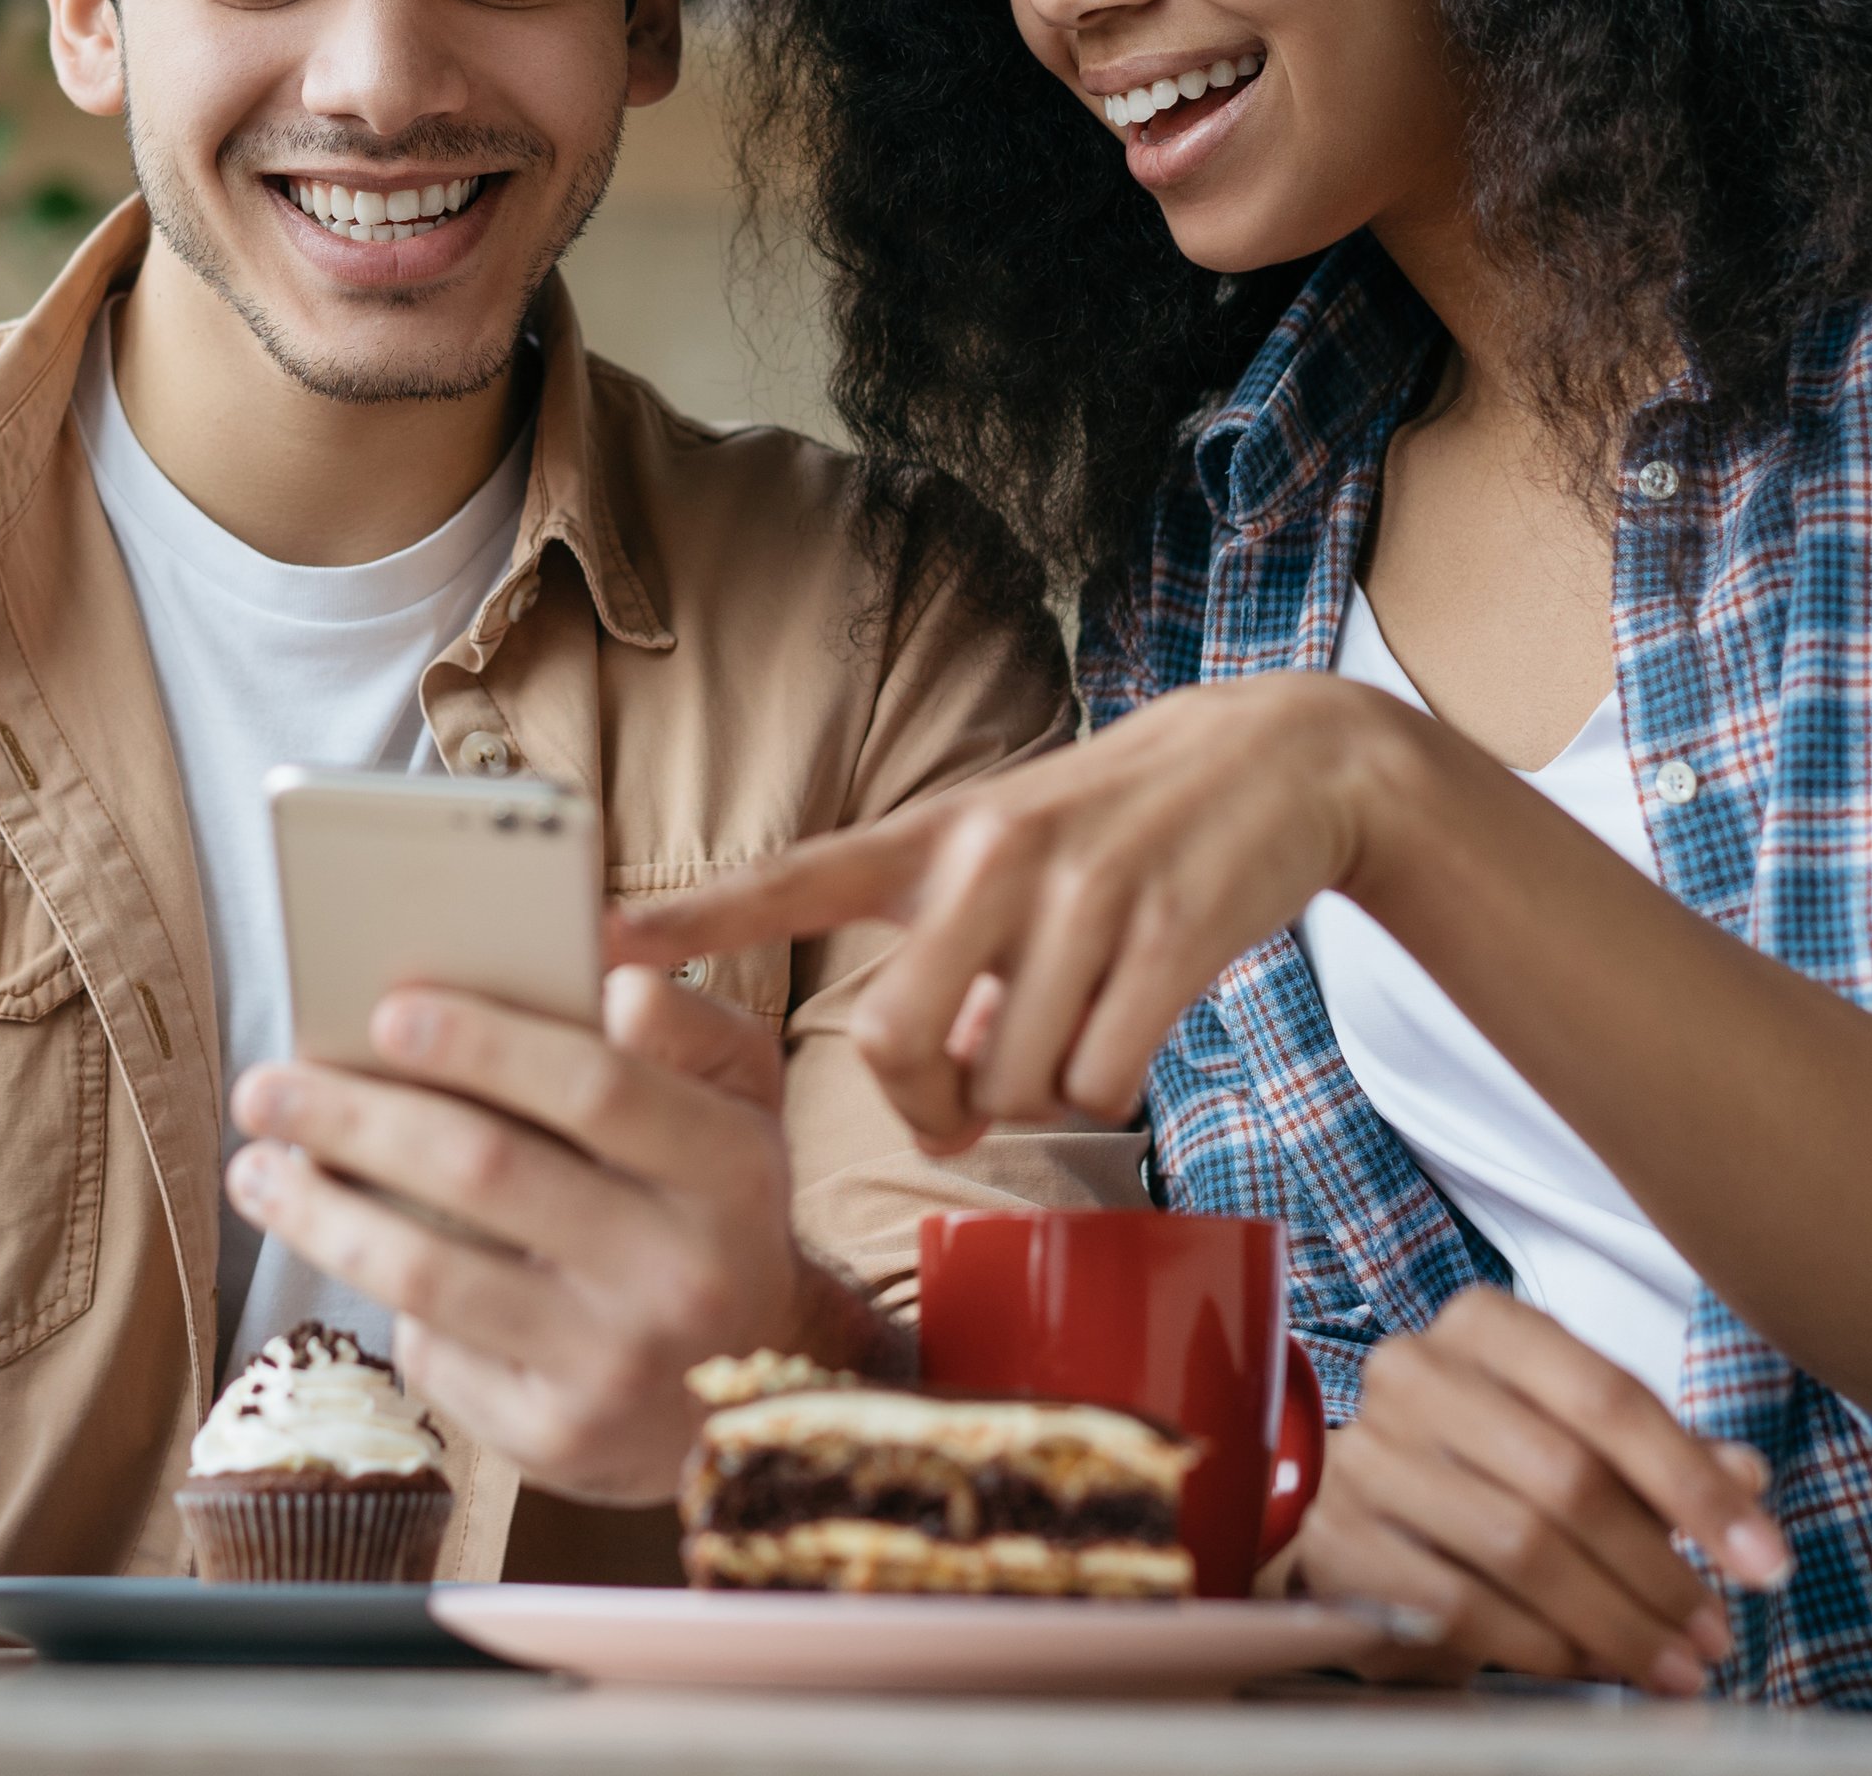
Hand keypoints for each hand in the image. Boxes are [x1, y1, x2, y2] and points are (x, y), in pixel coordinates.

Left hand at [227, 969, 870, 1502]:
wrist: (753, 1390)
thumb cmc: (717, 1208)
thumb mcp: (742, 1104)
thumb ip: (685, 1022)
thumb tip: (606, 969)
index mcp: (732, 1170)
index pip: (595, 1088)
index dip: (485, 1045)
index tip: (389, 1013)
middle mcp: (681, 1273)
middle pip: (484, 1172)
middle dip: (355, 1119)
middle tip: (264, 1087)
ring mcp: (615, 1366)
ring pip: (430, 1275)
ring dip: (320, 1214)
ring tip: (253, 1169)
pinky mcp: (556, 1437)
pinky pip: (435, 1351)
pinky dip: (380, 1295)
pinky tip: (346, 1251)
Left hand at [615, 675, 1407, 1150]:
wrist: (1276, 759)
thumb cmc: (1111, 833)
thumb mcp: (1001, 861)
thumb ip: (941, 971)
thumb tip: (937, 1111)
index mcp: (928, 837)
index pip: (787, 880)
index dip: (690, 920)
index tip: (594, 947)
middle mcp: (988, 858)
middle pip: (897, 1044)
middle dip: (929, 1108)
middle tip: (966, 1104)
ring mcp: (1081, 893)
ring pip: (1010, 1080)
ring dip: (1037, 1097)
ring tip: (1071, 1032)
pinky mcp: (1168, 933)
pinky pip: (1101, 1079)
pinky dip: (1108, 1088)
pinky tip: (1129, 1028)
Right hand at [1295, 1290, 1788, 1694]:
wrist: (1356, 1506)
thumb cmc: (1482, 1464)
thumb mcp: (1574, 1440)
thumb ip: (1659, 1458)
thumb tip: (1746, 1479)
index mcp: (1483, 1327)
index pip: (1607, 1397)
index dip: (1696, 1487)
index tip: (1767, 1562)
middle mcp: (1414, 1373)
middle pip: (1566, 1479)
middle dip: (1661, 1571)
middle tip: (1717, 1633)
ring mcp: (1368, 1456)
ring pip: (1519, 1549)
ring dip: (1616, 1623)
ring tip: (1672, 1664)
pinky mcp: (1338, 1541)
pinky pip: (1461, 1606)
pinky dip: (1542, 1647)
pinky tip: (1588, 1664)